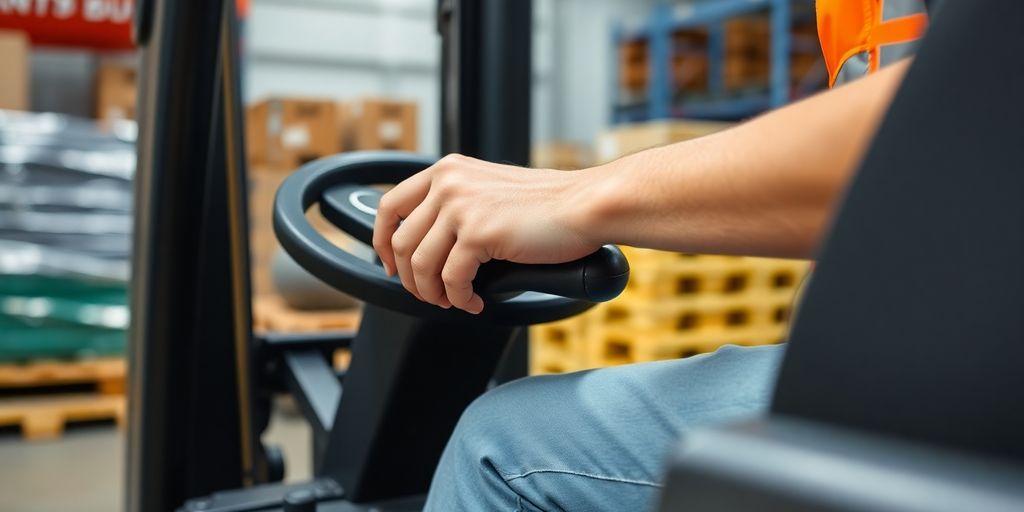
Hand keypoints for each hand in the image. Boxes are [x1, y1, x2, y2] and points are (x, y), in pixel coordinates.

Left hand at [372, 154, 599, 313]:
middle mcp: (448, 183)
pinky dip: (460, 299)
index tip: (390, 266)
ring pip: (420, 265)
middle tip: (429, 295)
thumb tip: (429, 247)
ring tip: (453, 301)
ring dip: (433, 293)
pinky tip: (475, 302)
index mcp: (447, 170)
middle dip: (410, 279)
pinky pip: (451, 280)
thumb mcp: (489, 190)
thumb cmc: (548, 205)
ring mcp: (461, 206)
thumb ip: (457, 205)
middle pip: (400, 243)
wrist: (584, 205)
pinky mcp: (478, 232)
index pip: (389, 206)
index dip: (381, 242)